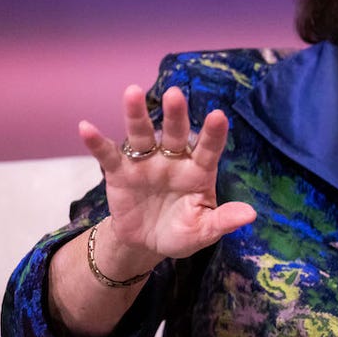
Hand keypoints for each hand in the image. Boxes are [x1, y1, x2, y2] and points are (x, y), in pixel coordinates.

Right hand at [78, 85, 256, 265]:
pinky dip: (97, 142)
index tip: (218, 116)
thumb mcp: (202, 231)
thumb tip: (251, 215)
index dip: (213, 134)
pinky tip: (86, 127)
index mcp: (198, 171)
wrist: (146, 244)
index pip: (208, 149)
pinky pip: (108, 154)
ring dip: (136, 114)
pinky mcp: (120, 172)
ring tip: (131, 92)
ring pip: (142, 134)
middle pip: (175, 133)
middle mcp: (173, 160)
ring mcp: (146, 163)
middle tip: (174, 94)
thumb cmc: (180, 232)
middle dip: (175, 114)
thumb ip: (223, 221)